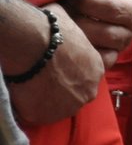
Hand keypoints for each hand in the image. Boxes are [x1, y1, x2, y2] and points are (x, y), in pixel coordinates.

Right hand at [7, 3, 105, 125]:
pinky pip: (34, 114)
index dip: (68, 76)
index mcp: (97, 70)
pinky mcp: (43, 115)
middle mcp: (88, 92)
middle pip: (73, 97)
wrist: (34, 41)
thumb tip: (71, 37)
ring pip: (55, 108)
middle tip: (41, 79)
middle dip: (59, 91)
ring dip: (44, 100)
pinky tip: (22, 90)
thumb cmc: (53, 29)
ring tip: (30, 84)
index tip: (55, 71)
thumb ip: (79, 44)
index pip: (85, 80)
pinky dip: (27, 106)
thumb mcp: (76, 34)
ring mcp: (67, 107)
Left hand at [61, 0, 131, 67]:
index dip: (85, 2)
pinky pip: (98, 63)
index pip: (109, 9)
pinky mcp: (109, 54)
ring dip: (76, 38)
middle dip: (77, 21)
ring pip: (98, 50)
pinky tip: (67, 43)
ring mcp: (120, 44)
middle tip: (61, 12)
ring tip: (62, 26)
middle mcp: (131, 29)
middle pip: (103, 33)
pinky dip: (82, 57)